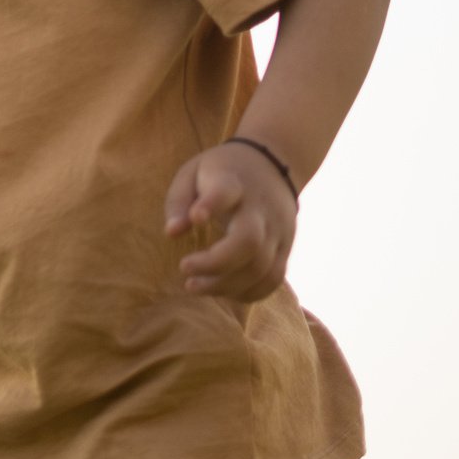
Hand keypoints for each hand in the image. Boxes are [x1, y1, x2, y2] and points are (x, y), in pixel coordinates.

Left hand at [165, 142, 297, 299]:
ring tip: (193, 285)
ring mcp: (278, 231)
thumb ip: (179, 202)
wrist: (275, 165)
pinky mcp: (286, 249)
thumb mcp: (193, 173)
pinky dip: (248, 293)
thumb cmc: (222, 172)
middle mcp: (261, 209)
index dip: (211, 205)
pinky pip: (273, 280)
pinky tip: (222, 291)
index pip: (226, 192)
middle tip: (184, 268)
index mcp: (234, 183)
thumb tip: (172, 233)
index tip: (195, 218)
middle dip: (215, 263)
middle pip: (249, 241)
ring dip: (226, 285)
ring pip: (261, 268)